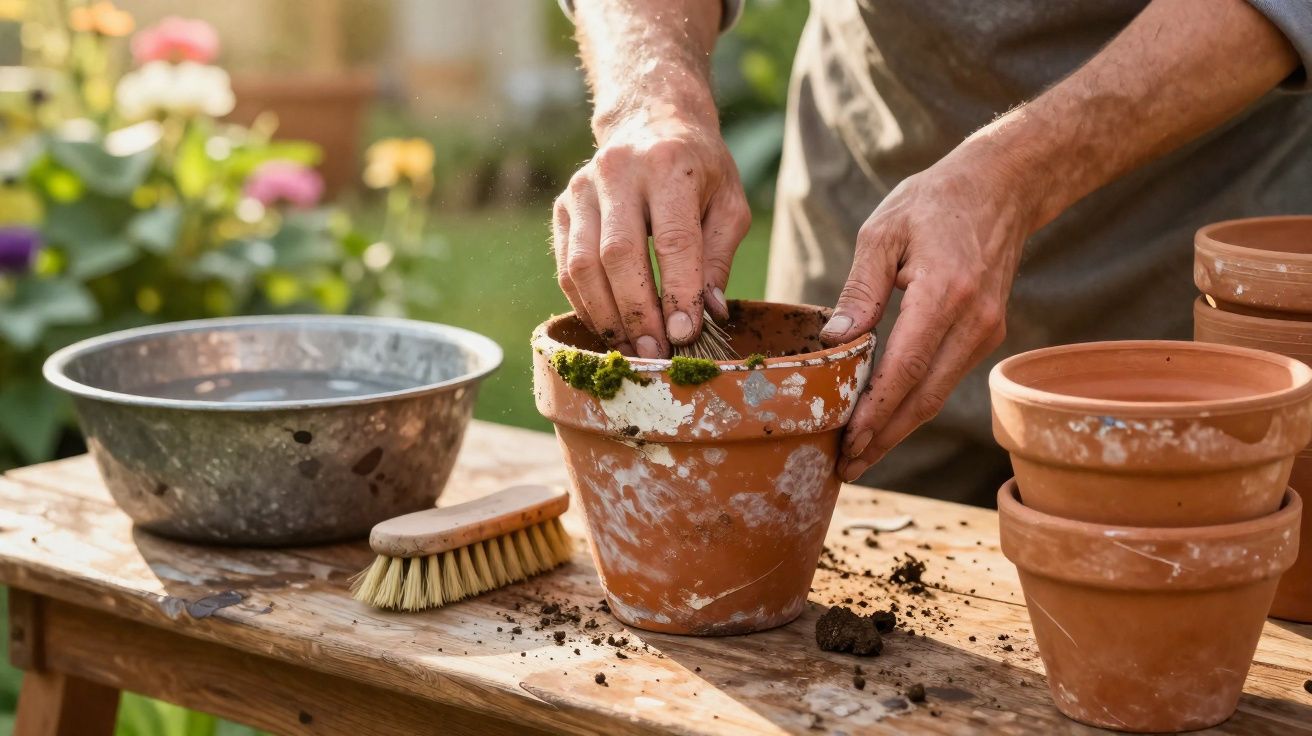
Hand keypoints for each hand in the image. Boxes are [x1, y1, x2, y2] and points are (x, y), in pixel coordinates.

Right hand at [552, 102, 750, 357]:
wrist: (650, 120)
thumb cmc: (698, 170)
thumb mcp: (728, 204)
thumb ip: (718, 257)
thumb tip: (707, 313)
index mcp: (668, 165)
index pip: (672, 240)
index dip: (678, 292)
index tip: (685, 334)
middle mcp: (618, 170)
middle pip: (619, 256)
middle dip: (638, 312)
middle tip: (656, 352)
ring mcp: (582, 188)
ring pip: (583, 265)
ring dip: (608, 316)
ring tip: (634, 348)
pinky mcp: (562, 207)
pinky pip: (566, 267)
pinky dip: (587, 305)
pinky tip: (611, 327)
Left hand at [822, 147, 1037, 481]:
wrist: (1000, 187)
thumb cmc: (932, 203)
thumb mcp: (883, 232)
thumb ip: (859, 291)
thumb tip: (834, 342)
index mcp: (944, 294)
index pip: (906, 368)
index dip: (876, 412)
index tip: (848, 442)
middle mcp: (973, 321)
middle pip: (924, 397)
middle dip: (884, 438)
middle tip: (846, 468)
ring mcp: (986, 332)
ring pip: (937, 395)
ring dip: (898, 429)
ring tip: (859, 456)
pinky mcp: (986, 335)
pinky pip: (945, 379)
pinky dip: (913, 405)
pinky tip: (884, 419)